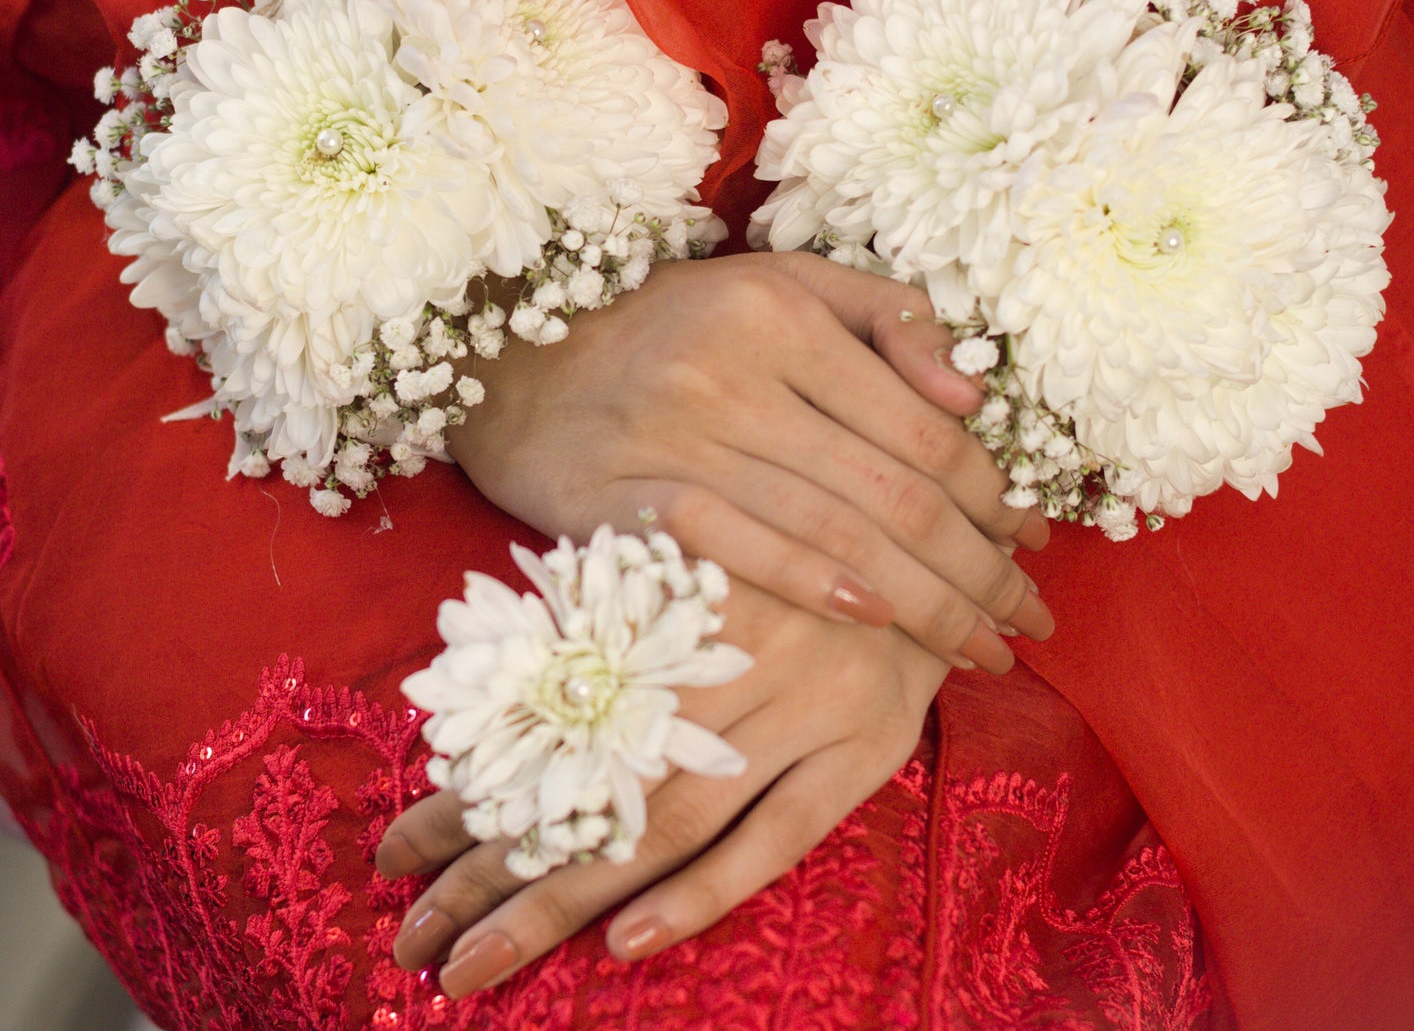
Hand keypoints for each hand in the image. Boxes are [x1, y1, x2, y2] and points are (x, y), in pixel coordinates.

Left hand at [379, 578, 947, 995]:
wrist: (933, 540)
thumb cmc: (794, 538)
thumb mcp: (700, 536)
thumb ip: (613, 583)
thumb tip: (490, 654)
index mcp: (680, 590)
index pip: (552, 705)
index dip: (473, 779)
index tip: (396, 845)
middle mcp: (738, 649)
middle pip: (599, 775)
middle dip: (495, 863)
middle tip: (412, 934)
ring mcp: (809, 703)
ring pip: (670, 817)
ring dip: (569, 898)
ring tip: (479, 961)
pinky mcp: (867, 749)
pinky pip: (779, 835)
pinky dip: (705, 891)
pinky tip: (627, 943)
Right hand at [449, 251, 1051, 671]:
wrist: (521, 370)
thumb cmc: (670, 324)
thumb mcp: (781, 281)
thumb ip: (887, 316)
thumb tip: (973, 400)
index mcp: (783, 311)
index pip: (923, 426)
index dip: (995, 494)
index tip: (1034, 541)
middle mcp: (737, 374)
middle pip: (894, 493)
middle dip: (979, 568)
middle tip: (1027, 615)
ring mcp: (681, 443)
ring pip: (836, 536)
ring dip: (925, 603)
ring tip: (981, 645)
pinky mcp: (634, 504)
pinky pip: (746, 557)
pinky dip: (822, 594)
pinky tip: (881, 626)